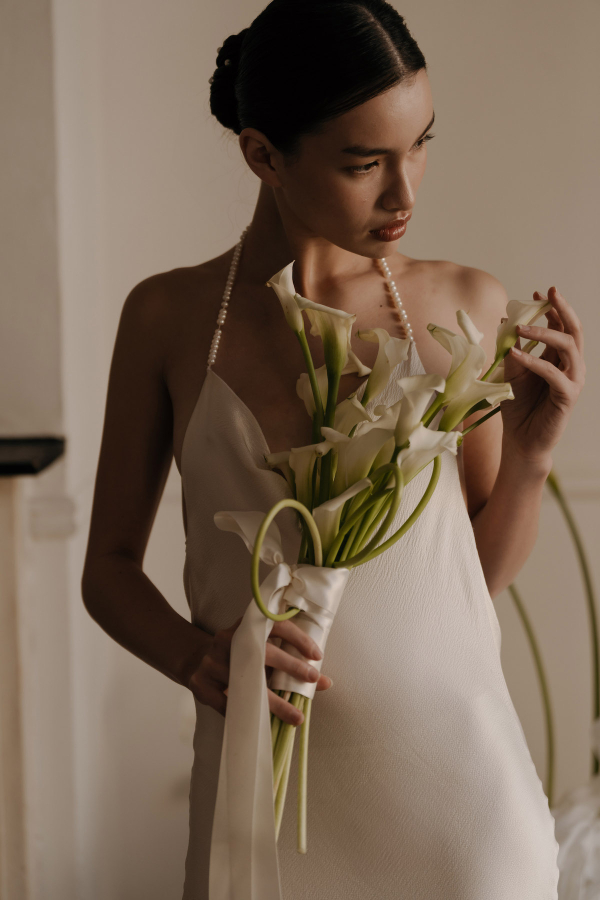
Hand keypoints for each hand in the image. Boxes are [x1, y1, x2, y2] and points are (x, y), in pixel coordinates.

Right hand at [188, 615, 331, 725]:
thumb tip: (325, 682)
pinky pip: (227, 702)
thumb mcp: (259, 648)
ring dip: (275, 702)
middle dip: (290, 666)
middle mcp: (228, 640)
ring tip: (296, 716)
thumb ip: (289, 659)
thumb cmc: (238, 654)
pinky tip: (264, 723)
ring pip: (247, 683)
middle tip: (313, 680)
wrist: (195, 659)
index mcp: (246, 626)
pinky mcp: (201, 683)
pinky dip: (247, 713)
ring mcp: (212, 662)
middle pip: (262, 652)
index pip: (276, 625)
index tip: (317, 656)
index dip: (298, 638)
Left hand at [499, 287, 584, 464]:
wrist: (521, 440)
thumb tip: (506, 321)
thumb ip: (511, 349)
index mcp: (559, 358)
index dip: (552, 308)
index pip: (562, 326)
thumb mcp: (511, 372)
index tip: (537, 291)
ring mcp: (572, 380)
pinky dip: (534, 361)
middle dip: (562, 309)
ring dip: (544, 333)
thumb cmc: (518, 407)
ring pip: (567, 347)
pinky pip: (553, 373)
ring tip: (520, 328)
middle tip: (549, 293)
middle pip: (574, 330)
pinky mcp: (567, 396)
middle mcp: (571, 366)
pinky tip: (515, 354)